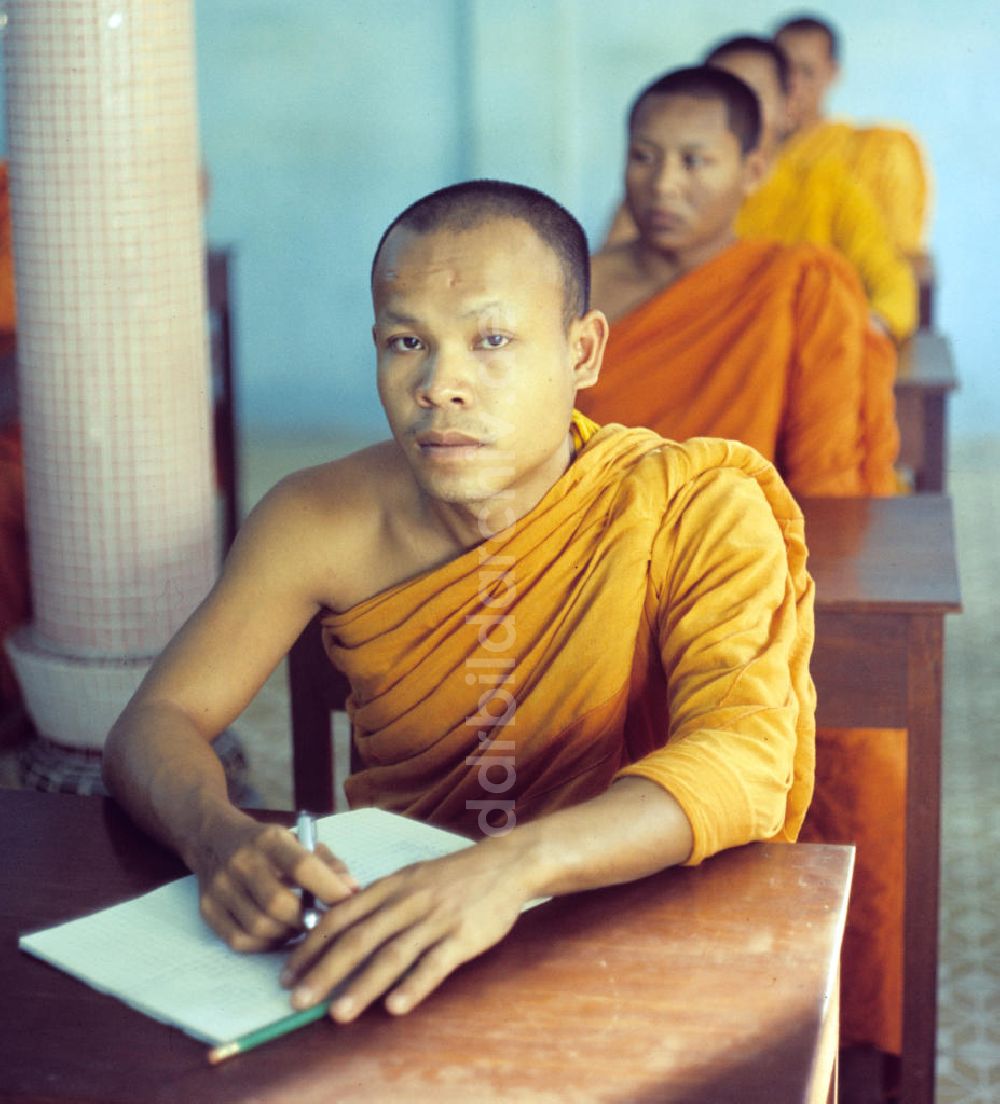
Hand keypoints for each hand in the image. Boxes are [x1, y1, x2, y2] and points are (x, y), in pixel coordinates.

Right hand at [191, 813, 358, 951]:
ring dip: (287, 935)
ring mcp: (220, 886)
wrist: (213, 837)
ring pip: (259, 926)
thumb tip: (353, 890)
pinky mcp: (207, 909)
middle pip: (278, 903)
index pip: (303, 866)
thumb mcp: (297, 841)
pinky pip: (239, 940)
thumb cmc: (266, 844)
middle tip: (322, 924)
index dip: (328, 888)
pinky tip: (277, 935)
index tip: (348, 901)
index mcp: (268, 840)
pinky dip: (264, 945)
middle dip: (306, 920)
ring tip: (300, 928)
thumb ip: (327, 863)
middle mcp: (241, 861)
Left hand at [280, 838, 529, 1020]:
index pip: (340, 916)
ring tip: (338, 1013)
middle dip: (325, 971)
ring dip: (363, 985)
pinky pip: (435, 963)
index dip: (311, 945)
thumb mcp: (410, 878)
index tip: (288, 973)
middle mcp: (407, 901)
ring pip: (392, 954)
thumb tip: (338, 927)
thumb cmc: (451, 877)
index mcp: (390, 886)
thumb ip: (377, 901)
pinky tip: (396, 1006)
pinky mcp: (463, 936)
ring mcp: (435, 919)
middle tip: (298, 1000)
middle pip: (359, 938)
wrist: (504, 864)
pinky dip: (414, 985)